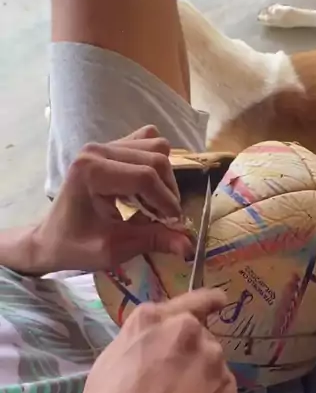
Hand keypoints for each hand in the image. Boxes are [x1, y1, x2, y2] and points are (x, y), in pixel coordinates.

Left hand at [34, 126, 193, 272]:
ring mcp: (103, 144)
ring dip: (164, 178)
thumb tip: (188, 246)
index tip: (174, 224)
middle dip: (168, 191)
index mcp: (91, 171)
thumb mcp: (112, 249)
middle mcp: (97, 150)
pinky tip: (147, 187)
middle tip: (166, 218)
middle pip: (155, 158)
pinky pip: (146, 142)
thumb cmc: (75, 246)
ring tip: (156, 204)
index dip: (166, 201)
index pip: (145, 176)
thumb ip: (151, 241)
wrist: (50, 238)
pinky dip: (155, 164)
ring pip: (156, 147)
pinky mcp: (110, 146)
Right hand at [57, 289, 236, 392]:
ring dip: (202, 382)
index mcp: (151, 321)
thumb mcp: (108, 371)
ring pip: (212, 366)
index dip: (206, 302)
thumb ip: (140, 348)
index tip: (218, 302)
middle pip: (200, 337)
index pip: (192, 299)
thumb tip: (156, 352)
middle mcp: (188, 333)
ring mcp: (214, 363)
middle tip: (171, 390)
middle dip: (191, 357)